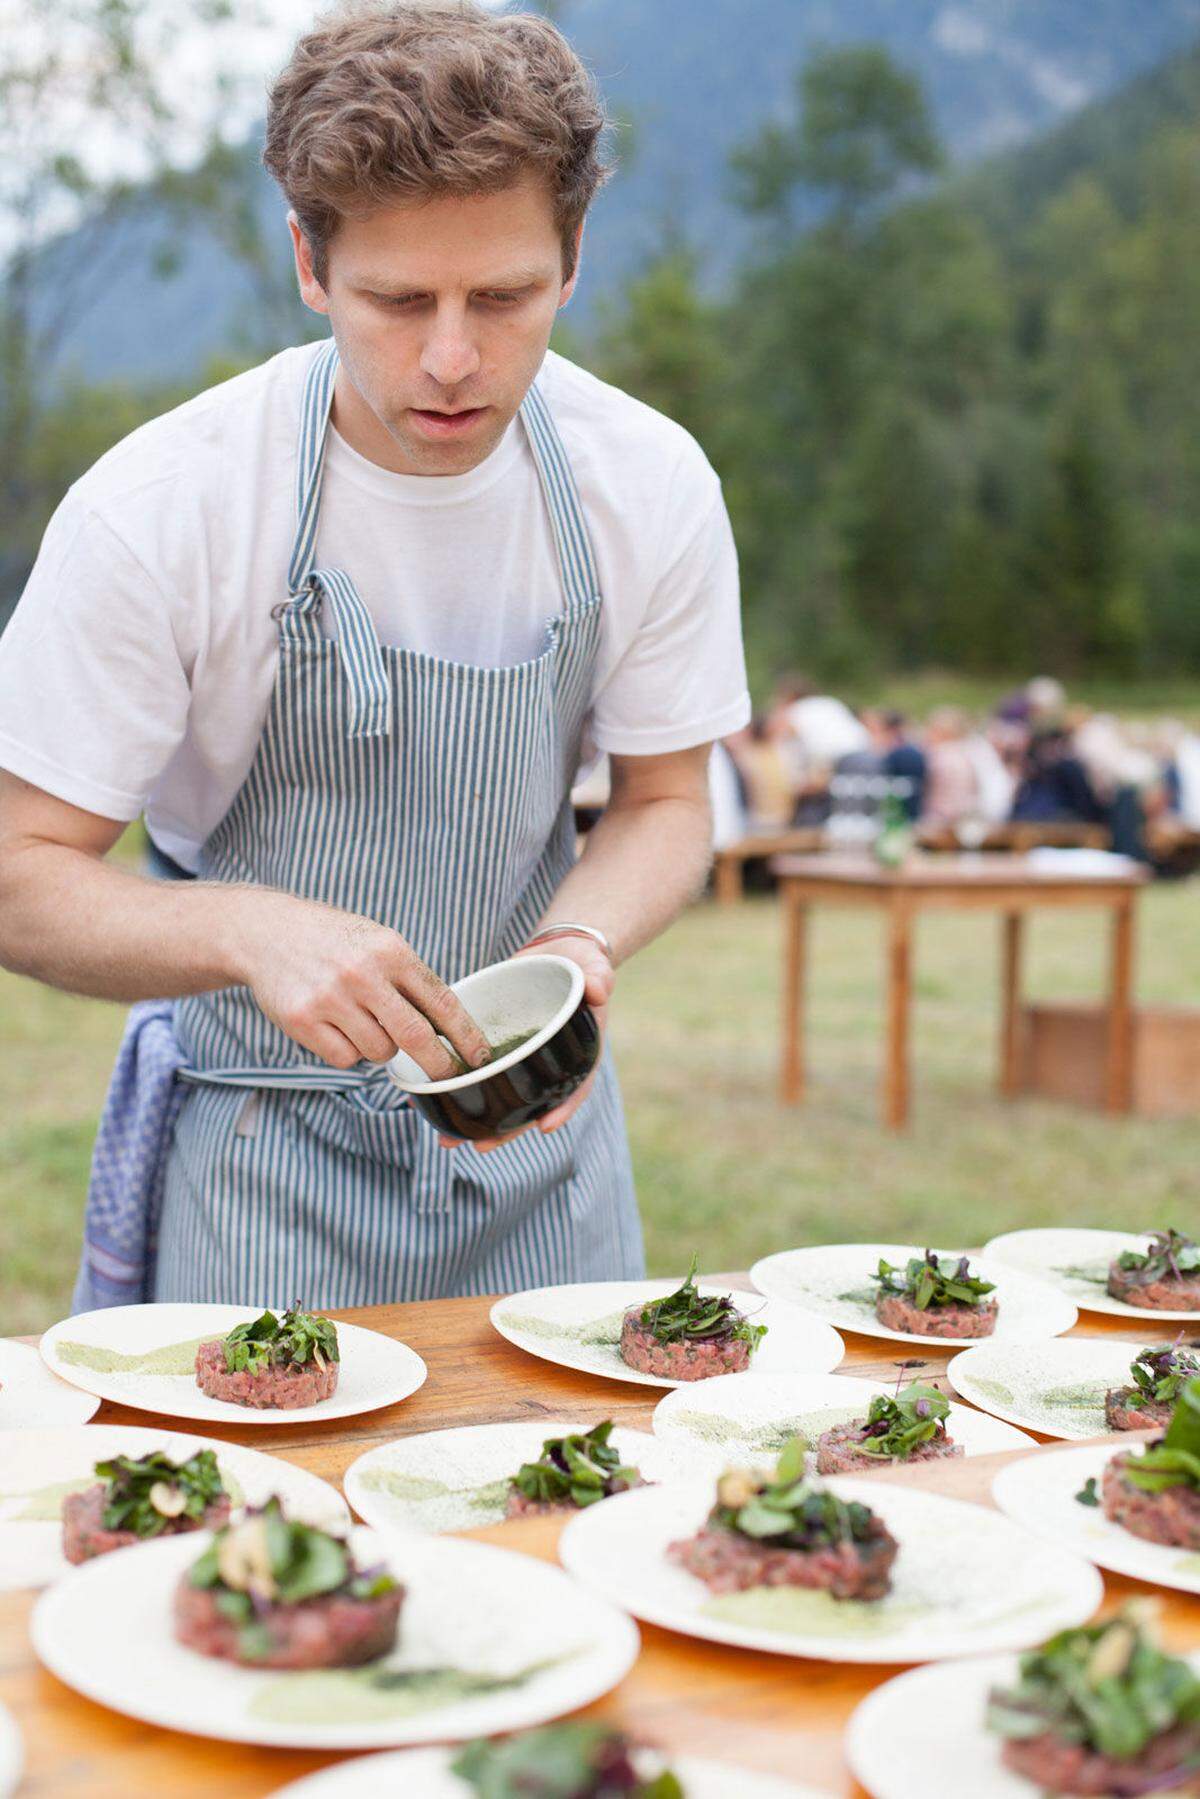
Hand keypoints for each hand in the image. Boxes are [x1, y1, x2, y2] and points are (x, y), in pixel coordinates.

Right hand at [230, 889, 490, 1077]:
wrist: (267, 932)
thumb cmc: (334, 940)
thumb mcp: (378, 942)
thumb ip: (409, 979)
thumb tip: (448, 1028)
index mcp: (391, 950)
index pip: (441, 1001)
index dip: (466, 1035)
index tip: (480, 1057)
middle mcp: (362, 973)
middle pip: (415, 1037)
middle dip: (438, 1064)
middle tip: (448, 1077)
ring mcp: (330, 998)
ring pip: (379, 1052)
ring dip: (381, 1048)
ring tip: (361, 1020)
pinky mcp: (302, 1020)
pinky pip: (344, 1059)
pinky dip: (347, 1051)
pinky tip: (335, 1025)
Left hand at [442, 932, 613, 1153]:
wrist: (554, 954)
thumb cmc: (580, 963)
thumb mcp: (594, 967)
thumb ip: (598, 977)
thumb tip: (598, 990)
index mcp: (577, 1053)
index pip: (576, 1086)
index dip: (562, 1107)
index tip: (545, 1126)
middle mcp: (547, 1063)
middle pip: (529, 1103)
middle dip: (506, 1128)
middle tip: (481, 1146)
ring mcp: (519, 1058)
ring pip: (499, 1093)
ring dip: (475, 1117)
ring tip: (447, 1138)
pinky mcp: (494, 1046)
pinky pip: (476, 1069)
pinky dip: (454, 1085)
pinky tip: (427, 1097)